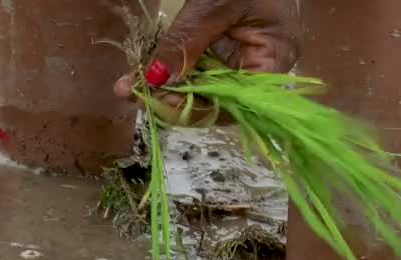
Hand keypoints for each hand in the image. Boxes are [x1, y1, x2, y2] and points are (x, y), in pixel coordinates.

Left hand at [113, 0, 300, 124]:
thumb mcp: (213, 7)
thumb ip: (186, 44)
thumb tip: (156, 80)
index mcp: (274, 58)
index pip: (235, 105)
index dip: (196, 108)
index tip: (158, 99)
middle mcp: (257, 67)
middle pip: (212, 102)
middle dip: (170, 101)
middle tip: (131, 93)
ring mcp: (236, 59)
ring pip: (197, 88)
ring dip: (161, 90)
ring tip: (126, 86)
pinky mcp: (217, 51)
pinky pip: (190, 70)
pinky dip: (165, 72)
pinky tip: (139, 75)